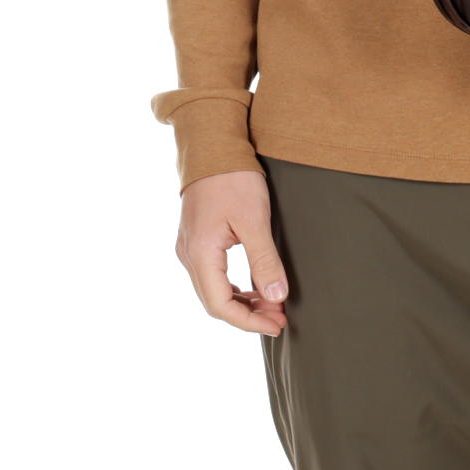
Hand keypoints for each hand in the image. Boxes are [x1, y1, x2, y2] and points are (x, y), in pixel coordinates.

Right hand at [176, 170, 287, 336]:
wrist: (212, 145)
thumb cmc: (233, 178)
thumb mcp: (254, 219)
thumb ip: (264, 260)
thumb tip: (276, 297)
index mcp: (200, 253)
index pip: (220, 305)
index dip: (249, 321)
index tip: (278, 324)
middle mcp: (188, 254)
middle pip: (214, 301)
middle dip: (248, 314)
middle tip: (280, 317)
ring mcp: (190, 246)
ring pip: (212, 289)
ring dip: (242, 301)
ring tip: (273, 303)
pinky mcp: (196, 238)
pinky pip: (213, 274)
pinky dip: (234, 285)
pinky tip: (255, 285)